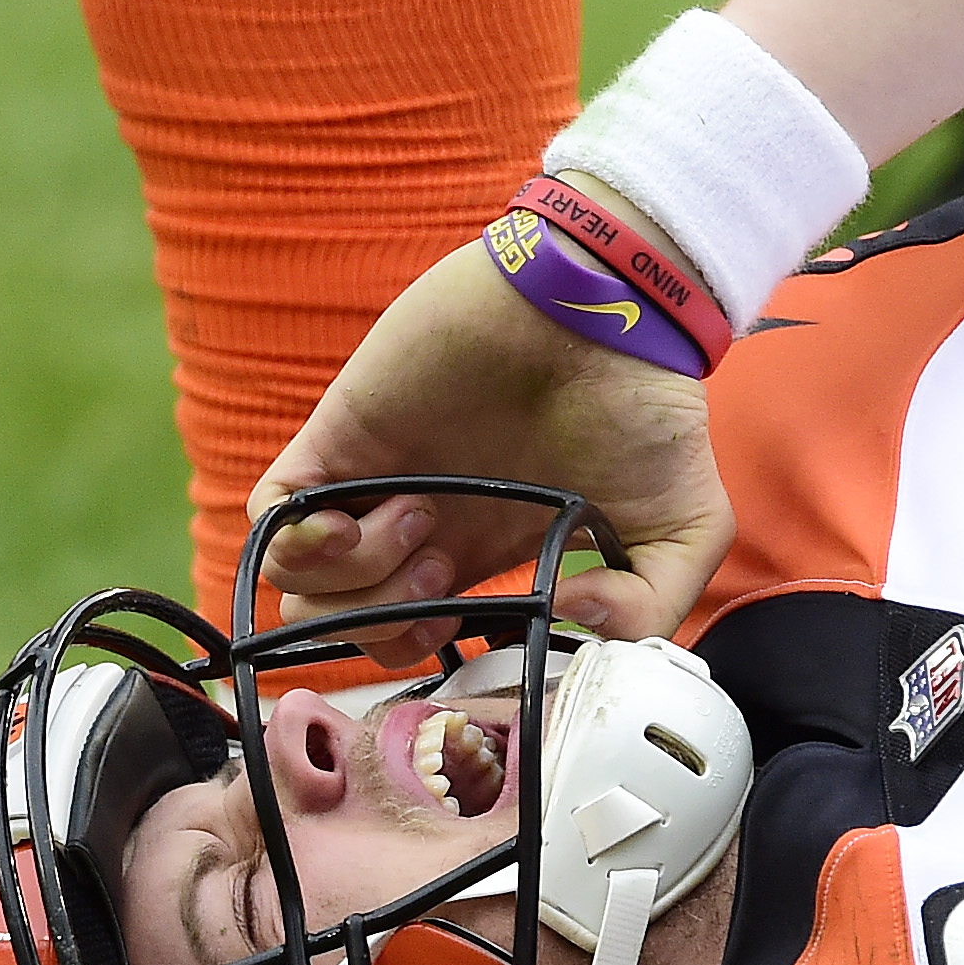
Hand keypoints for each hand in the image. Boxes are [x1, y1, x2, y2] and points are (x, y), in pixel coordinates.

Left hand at [247, 209, 732, 664]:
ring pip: (306, 584)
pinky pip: (275, 516)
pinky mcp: (340, 439)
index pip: (418, 634)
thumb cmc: (647, 406)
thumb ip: (651, 607)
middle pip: (349, 622)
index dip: (429, 653)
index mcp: (491, 551)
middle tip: (437, 582)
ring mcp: (379, 482)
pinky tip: (355, 521)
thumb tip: (568, 619)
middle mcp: (427, 524)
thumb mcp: (688, 527)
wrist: (603, 311)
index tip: (468, 626)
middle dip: (382, 628)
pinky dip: (301, 544)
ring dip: (355, 585)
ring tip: (416, 526)